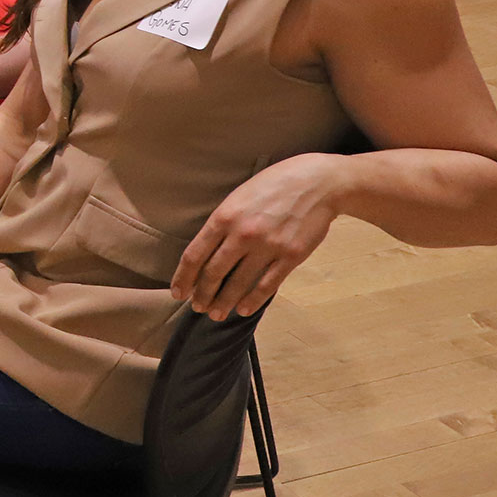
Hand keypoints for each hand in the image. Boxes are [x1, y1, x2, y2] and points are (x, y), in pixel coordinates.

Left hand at [173, 154, 342, 319]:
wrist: (318, 182)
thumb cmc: (274, 185)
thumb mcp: (238, 197)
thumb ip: (222, 223)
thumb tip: (206, 251)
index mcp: (224, 217)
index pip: (194, 255)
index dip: (183, 278)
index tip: (178, 293)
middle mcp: (242, 234)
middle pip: (213, 273)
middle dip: (202, 294)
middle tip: (198, 307)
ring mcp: (268, 247)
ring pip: (238, 284)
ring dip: (224, 302)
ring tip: (216, 314)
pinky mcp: (291, 256)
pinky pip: (267, 285)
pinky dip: (253, 300)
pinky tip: (243, 309)